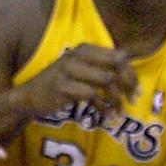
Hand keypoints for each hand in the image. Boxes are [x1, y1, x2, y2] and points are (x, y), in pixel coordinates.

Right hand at [17, 44, 137, 117]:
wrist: (30, 97)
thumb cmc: (60, 84)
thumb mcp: (80, 70)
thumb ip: (101, 69)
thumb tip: (131, 76)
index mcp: (85, 49)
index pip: (119, 56)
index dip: (130, 73)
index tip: (136, 90)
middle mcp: (77, 55)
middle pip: (115, 67)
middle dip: (128, 85)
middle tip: (132, 100)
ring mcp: (69, 70)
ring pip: (106, 81)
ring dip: (116, 100)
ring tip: (118, 113)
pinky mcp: (63, 87)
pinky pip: (92, 96)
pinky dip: (102, 108)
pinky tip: (104, 116)